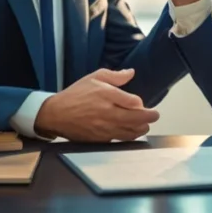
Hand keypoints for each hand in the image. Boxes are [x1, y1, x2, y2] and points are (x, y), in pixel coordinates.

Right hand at [34, 68, 159, 141]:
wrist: (56, 114)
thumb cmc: (76, 94)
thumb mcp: (94, 77)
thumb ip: (115, 75)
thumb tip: (132, 72)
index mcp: (106, 95)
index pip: (133, 102)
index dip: (140, 103)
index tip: (141, 103)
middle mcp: (107, 112)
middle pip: (136, 118)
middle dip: (149, 118)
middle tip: (155, 116)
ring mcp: (104, 128)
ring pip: (130, 132)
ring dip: (141, 129)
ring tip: (145, 125)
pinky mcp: (100, 139)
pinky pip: (119, 140)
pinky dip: (128, 136)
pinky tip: (131, 132)